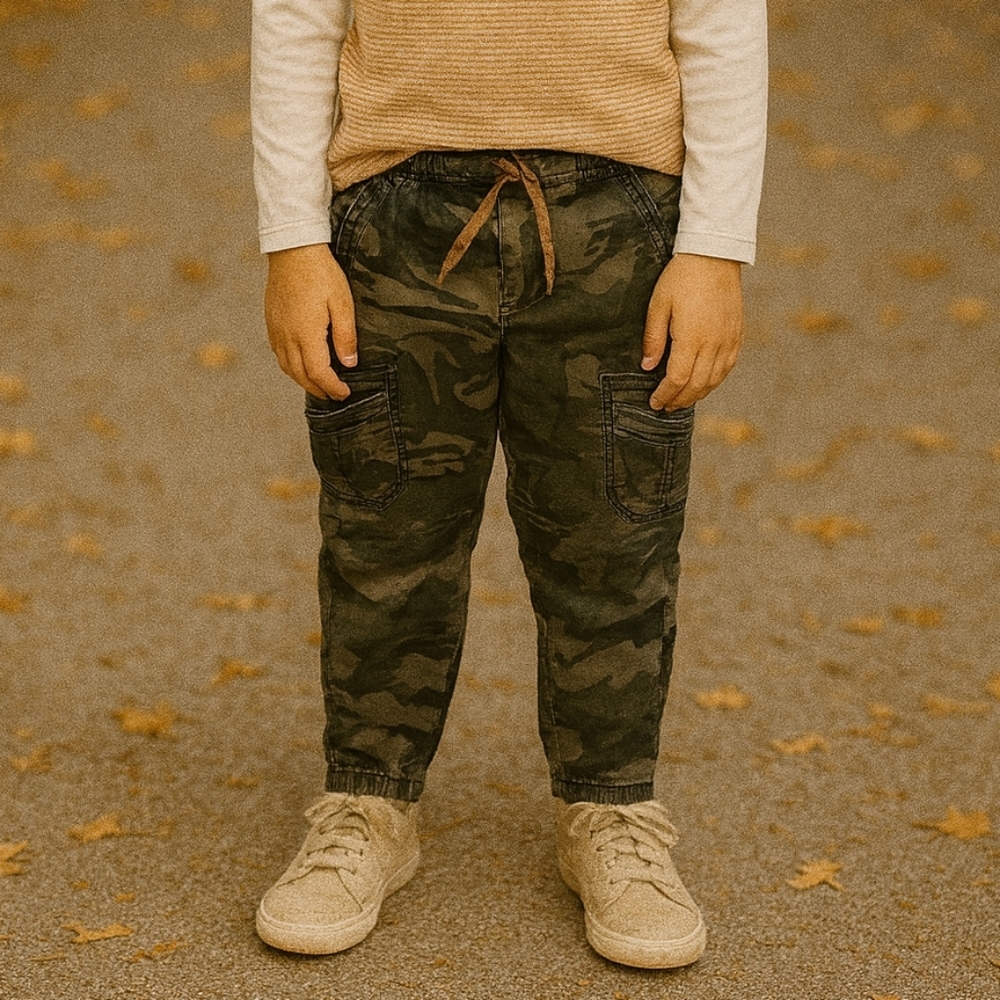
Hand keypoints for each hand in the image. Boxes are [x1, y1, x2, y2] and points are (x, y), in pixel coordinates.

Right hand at [264, 244, 356, 398]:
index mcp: (306, 334)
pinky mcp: (271, 322)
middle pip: (300, 376)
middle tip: (334, 396)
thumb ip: (346, 336)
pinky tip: (301, 364)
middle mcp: (287, 336)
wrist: (293, 248)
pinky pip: (279, 354)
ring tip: (319, 385)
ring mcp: (276, 330)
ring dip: (303, 381)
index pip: (319, 373)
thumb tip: (349, 363)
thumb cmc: (321, 273)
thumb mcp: (342, 303)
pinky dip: (291, 366)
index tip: (345, 393)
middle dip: (318, 390)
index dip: (332, 387)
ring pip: (287, 367)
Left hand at [641, 253, 743, 410]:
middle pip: (697, 385)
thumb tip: (648, 367)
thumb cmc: (681, 277)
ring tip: (682, 400)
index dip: (666, 395)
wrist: (714, 255)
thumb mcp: (658, 305)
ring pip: (714, 379)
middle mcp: (714, 343)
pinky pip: (728, 366)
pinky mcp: (737, 334)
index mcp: (692, 338)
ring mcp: (728, 339)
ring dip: (698, 394)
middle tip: (666, 407)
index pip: (678, 379)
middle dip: (680, 400)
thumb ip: (653, 339)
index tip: (655, 403)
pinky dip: (715, 380)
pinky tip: (704, 384)